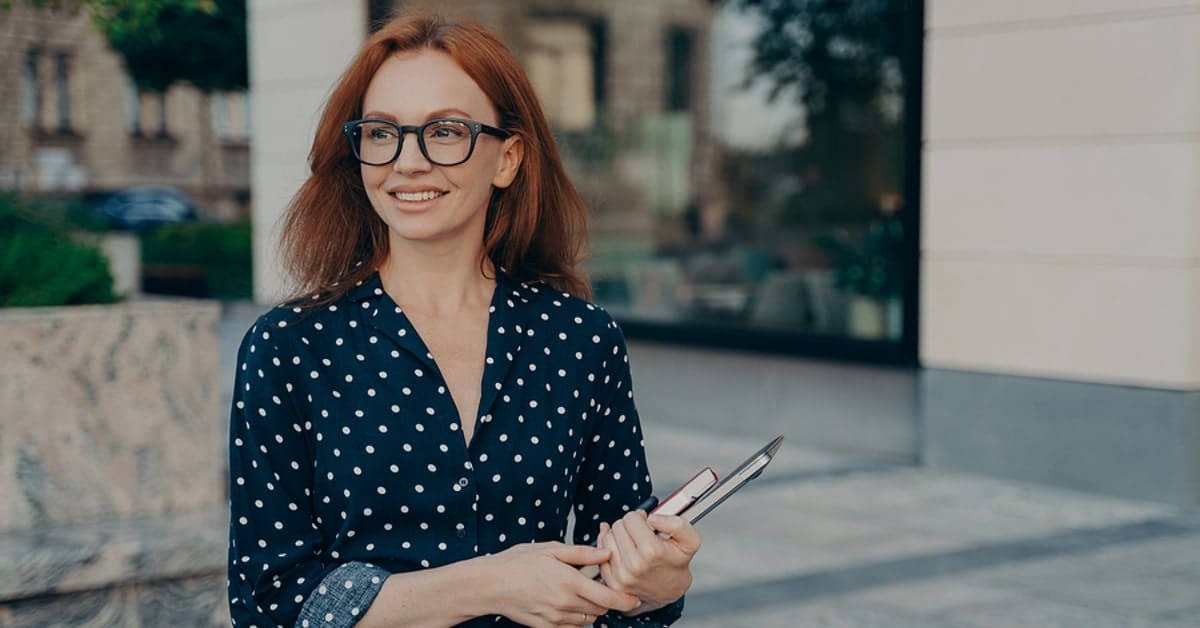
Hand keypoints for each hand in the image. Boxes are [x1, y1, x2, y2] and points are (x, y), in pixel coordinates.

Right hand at [484, 541, 639, 627]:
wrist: (490, 584)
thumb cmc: (518, 562)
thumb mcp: (551, 549)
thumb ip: (582, 553)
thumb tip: (606, 553)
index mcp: (569, 581)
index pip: (609, 598)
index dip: (626, 600)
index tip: (634, 597)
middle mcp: (565, 603)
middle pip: (602, 610)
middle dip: (607, 600)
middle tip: (602, 586)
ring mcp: (556, 619)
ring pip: (588, 620)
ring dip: (592, 609)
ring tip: (582, 592)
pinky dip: (578, 619)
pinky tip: (569, 604)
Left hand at [596, 511, 699, 613]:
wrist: (669, 590)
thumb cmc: (676, 564)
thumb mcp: (690, 541)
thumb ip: (677, 524)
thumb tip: (654, 518)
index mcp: (652, 552)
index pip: (632, 518)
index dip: (640, 517)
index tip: (646, 523)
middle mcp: (634, 565)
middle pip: (618, 526)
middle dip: (628, 525)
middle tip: (640, 533)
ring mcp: (621, 576)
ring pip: (607, 538)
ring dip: (617, 535)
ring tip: (631, 541)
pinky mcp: (612, 582)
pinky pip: (600, 554)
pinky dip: (607, 547)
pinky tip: (620, 547)